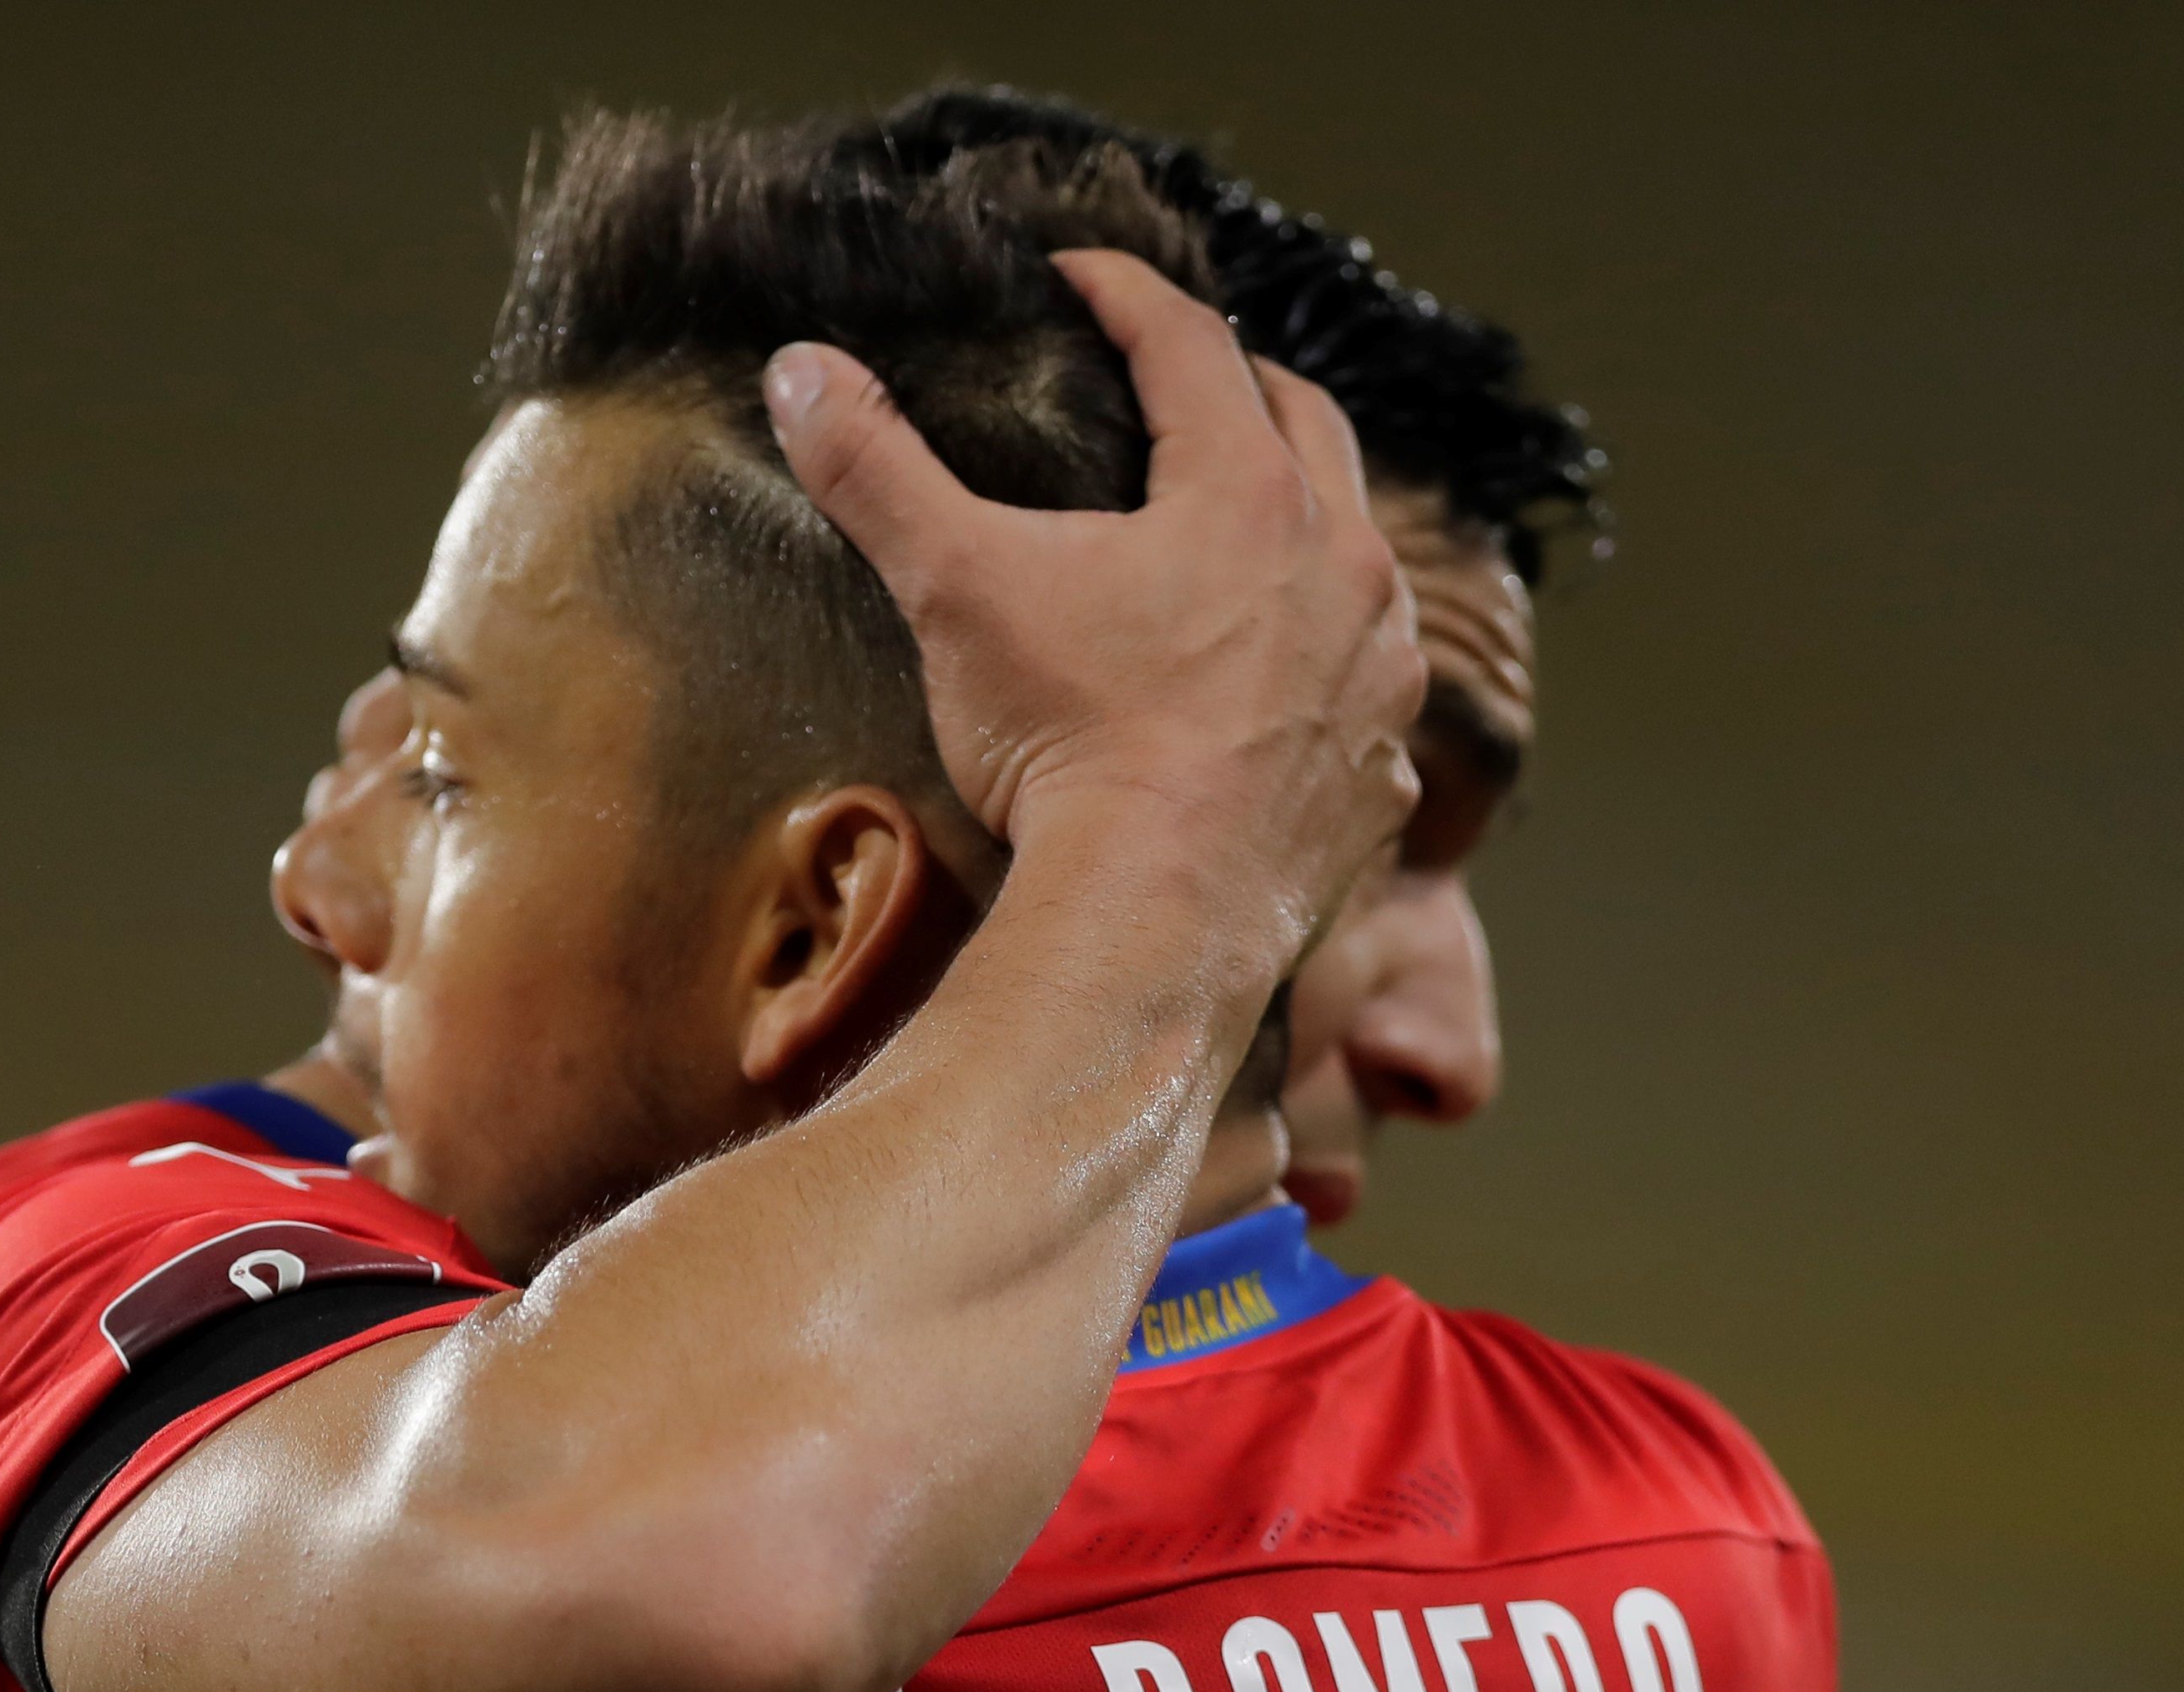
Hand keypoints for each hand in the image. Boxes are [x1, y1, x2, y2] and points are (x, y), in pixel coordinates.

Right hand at [762, 250, 1425, 961]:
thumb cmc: (1070, 745)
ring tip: (1249, 526)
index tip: (1078, 280)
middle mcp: (1343, 564)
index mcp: (1248, 493)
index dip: (1126, 296)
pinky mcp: (1382, 769)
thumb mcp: (956, 589)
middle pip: (1306, 423)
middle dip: (1240, 388)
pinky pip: (1371, 688)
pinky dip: (1329, 661)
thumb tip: (801, 374)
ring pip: (1361, 552)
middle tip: (1178, 383)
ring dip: (1309, 523)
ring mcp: (1378, 672)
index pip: (1191, 345)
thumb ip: (878, 472)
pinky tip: (1282, 681)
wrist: (1157, 919)